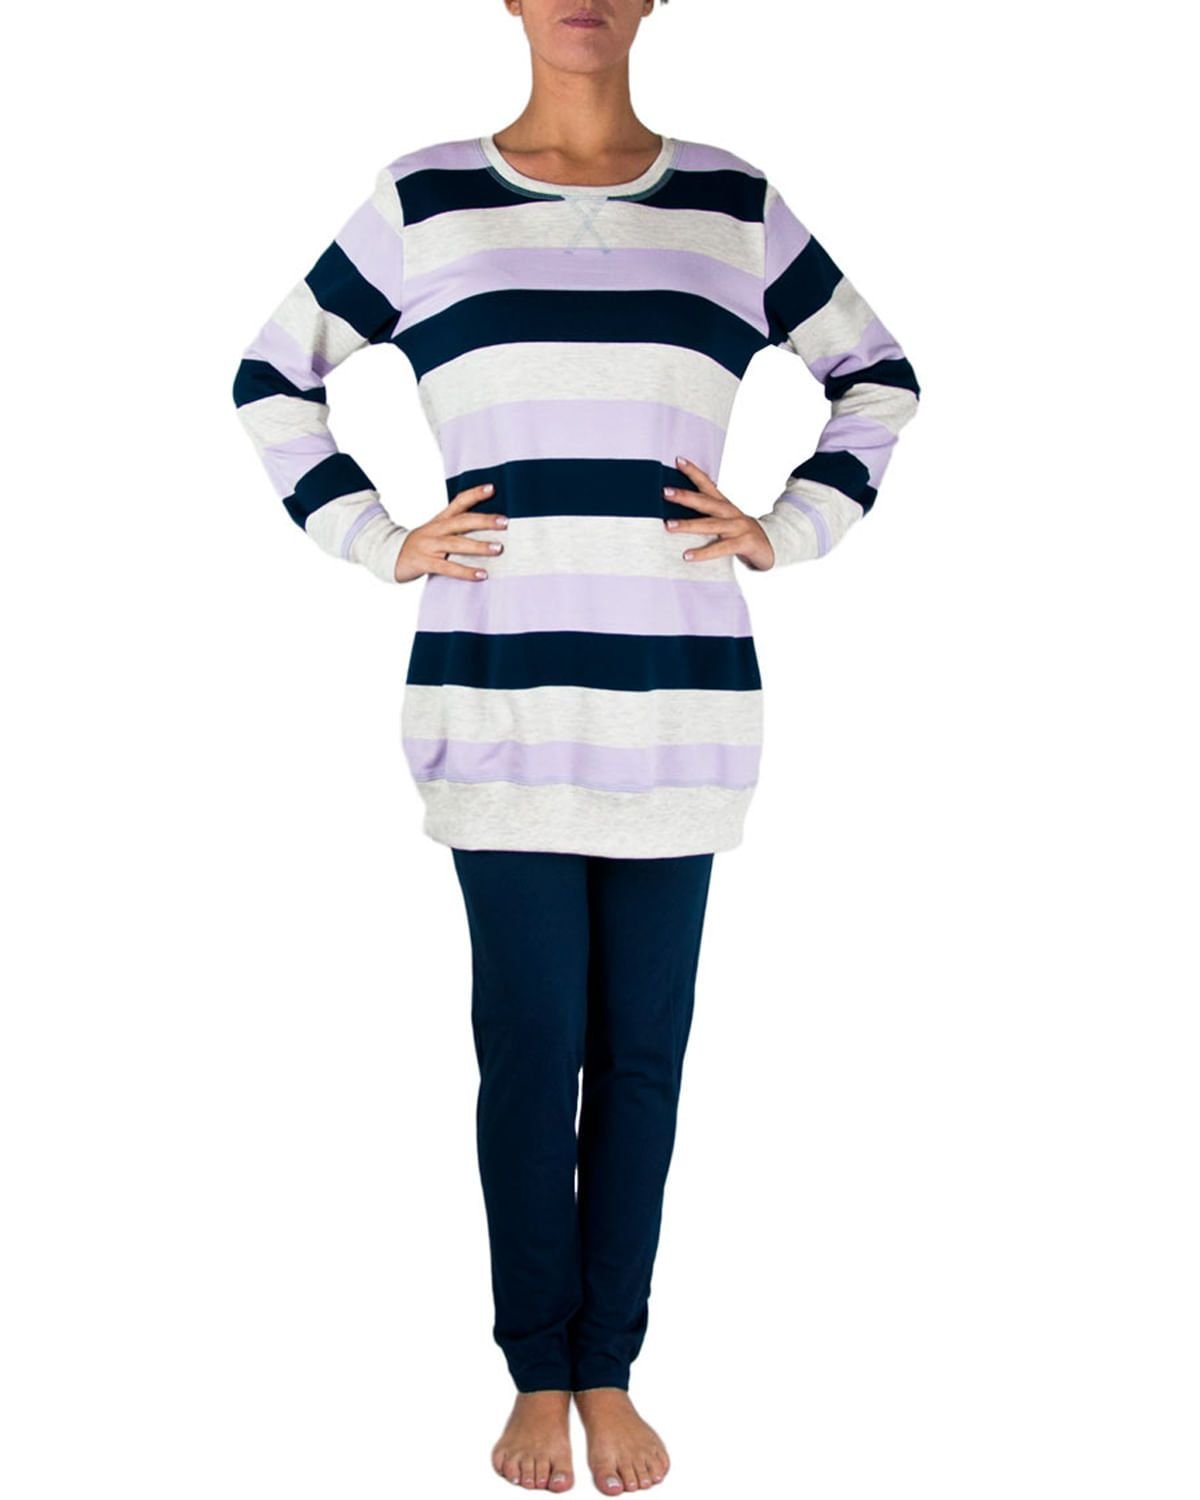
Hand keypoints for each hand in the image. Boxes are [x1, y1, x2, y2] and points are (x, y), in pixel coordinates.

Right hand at [393, 481, 507, 582]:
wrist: (390, 556)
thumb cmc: (422, 545)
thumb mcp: (437, 532)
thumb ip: (458, 530)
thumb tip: (488, 530)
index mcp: (440, 520)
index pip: (458, 502)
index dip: (474, 494)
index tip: (492, 488)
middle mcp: (435, 529)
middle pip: (461, 521)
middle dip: (484, 521)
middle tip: (505, 522)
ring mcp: (429, 545)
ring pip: (456, 544)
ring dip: (479, 546)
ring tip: (498, 548)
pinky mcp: (424, 562)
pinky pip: (448, 567)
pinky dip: (466, 571)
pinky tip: (482, 574)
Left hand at [662, 458, 774, 571]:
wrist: (772, 547)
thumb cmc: (742, 535)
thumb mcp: (725, 522)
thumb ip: (706, 518)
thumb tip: (675, 517)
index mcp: (725, 505)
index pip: (708, 484)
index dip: (694, 472)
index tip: (678, 460)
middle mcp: (731, 513)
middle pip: (706, 502)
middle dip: (685, 496)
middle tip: (665, 492)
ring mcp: (738, 527)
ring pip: (710, 525)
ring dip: (688, 525)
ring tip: (669, 525)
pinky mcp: (744, 543)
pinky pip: (720, 548)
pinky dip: (703, 552)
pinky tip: (687, 555)